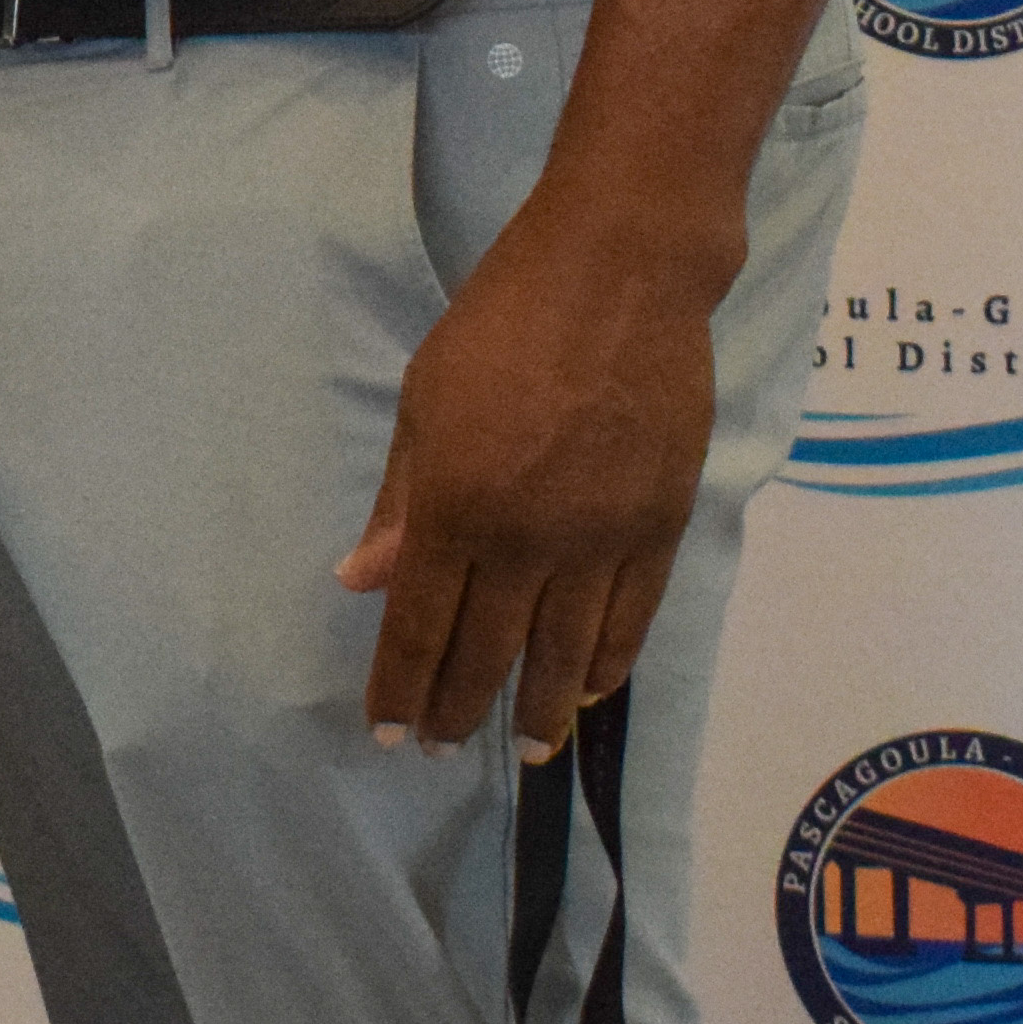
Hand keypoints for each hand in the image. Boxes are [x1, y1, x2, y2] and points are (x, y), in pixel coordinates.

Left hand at [337, 199, 729, 762]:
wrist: (620, 272)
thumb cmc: (502, 321)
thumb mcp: (424, 399)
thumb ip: (400, 501)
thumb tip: (363, 580)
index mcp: (455, 505)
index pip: (419, 626)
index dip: (401, 689)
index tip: (389, 732)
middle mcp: (527, 539)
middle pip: (487, 654)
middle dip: (458, 711)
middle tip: (443, 747)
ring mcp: (600, 539)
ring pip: (563, 656)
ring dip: (537, 713)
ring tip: (522, 750)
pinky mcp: (659, 526)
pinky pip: (630, 620)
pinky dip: (605, 665)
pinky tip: (585, 690)